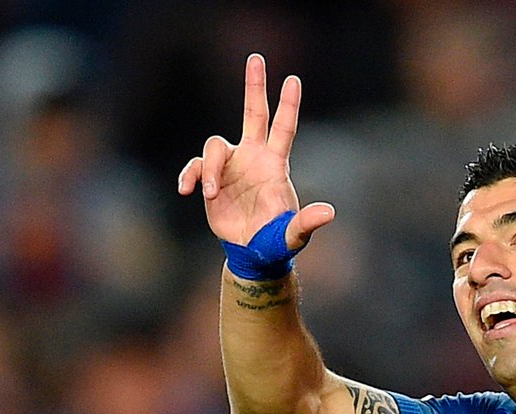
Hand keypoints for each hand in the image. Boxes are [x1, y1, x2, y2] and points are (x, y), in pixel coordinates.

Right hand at [178, 53, 333, 249]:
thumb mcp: (293, 234)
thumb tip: (329, 213)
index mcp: (275, 165)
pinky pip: (196, 167)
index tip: (293, 79)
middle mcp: (253, 158)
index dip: (288, 105)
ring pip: (215, 146)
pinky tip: (186, 190)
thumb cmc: (276, 241)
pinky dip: (190, 177)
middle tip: (256, 58)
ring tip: (212, 194)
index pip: (284, 129)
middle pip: (254, 113)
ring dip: (212, 169)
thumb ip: (307, 222)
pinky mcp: (211, 180)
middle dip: (255, 86)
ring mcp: (231, 167)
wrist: (252, 252)